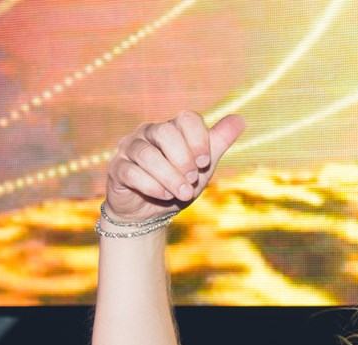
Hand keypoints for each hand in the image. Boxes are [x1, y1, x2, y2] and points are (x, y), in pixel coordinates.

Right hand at [104, 111, 244, 222]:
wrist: (152, 212)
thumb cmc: (179, 183)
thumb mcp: (203, 166)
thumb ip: (218, 142)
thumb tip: (240, 119)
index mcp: (172, 129)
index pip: (186, 118)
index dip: (199, 139)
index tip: (205, 162)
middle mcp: (148, 133)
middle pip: (165, 132)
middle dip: (183, 159)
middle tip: (193, 179)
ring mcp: (129, 149)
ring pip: (147, 154)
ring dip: (170, 176)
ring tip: (184, 193)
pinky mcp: (117, 169)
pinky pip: (131, 172)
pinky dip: (152, 186)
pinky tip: (165, 196)